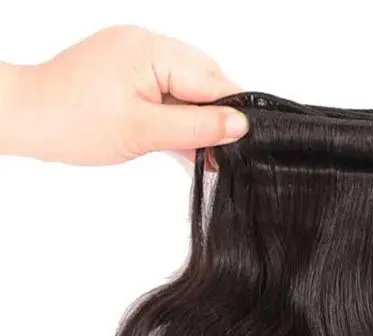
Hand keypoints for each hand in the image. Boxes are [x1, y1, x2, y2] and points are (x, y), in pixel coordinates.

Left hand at [0, 25, 247, 164]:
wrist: (26, 118)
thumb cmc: (74, 122)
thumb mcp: (145, 131)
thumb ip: (197, 127)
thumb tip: (240, 125)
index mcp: (150, 49)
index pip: (212, 79)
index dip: (233, 112)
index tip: (248, 143)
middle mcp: (145, 43)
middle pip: (204, 80)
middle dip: (217, 117)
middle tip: (224, 156)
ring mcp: (136, 56)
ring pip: (187, 88)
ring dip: (198, 120)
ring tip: (205, 155)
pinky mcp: (129, 72)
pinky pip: (167, 91)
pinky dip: (177, 117)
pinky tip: (184, 144)